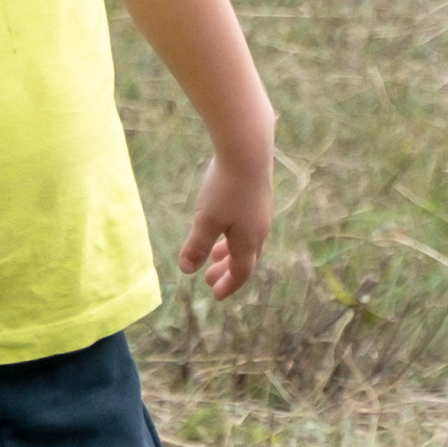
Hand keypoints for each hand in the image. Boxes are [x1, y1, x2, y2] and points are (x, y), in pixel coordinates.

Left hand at [178, 146, 272, 298]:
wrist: (248, 150)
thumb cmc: (225, 189)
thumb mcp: (205, 221)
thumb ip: (196, 247)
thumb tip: (186, 271)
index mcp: (248, 241)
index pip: (241, 272)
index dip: (228, 285)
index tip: (215, 295)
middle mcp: (259, 229)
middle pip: (245, 258)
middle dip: (226, 271)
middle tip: (209, 280)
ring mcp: (261, 211)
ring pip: (246, 240)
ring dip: (229, 251)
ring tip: (215, 254)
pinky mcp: (258, 194)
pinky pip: (246, 224)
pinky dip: (233, 234)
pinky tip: (224, 222)